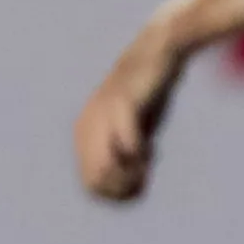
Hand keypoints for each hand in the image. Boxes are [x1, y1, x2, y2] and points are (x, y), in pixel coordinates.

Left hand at [76, 30, 182, 202]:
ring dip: (131, 175)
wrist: (159, 52)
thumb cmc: (149, 94)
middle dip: (124, 187)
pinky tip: (151, 148)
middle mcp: (86, 126)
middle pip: (97, 183)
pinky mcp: (120, 105)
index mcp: (84, 134)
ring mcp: (100, 116)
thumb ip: (125, 155)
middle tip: (145, 173)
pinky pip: (127, 147)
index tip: (139, 176)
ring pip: (105, 170)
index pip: (92, 186)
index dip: (118, 191)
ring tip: (146, 163)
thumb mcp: (135, 130)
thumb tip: (126, 190)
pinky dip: (140, 155)